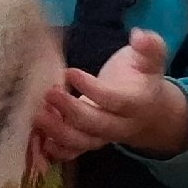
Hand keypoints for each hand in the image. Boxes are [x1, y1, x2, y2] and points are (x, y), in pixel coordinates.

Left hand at [33, 30, 187, 162]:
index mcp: (137, 102)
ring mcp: (104, 135)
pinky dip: (59, 150)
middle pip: (97, 124)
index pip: (115, 100)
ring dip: (59, 132)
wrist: (150, 110)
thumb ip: (149, 48)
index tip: (69, 71)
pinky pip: (76, 151)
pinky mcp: (90, 140)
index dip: (92, 89)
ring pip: (84, 141)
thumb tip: (140, 35)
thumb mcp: (149, 60)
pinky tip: (41, 141)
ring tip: (38, 115)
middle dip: (71, 111)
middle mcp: (121, 124)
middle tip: (47, 93)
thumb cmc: (141, 77)